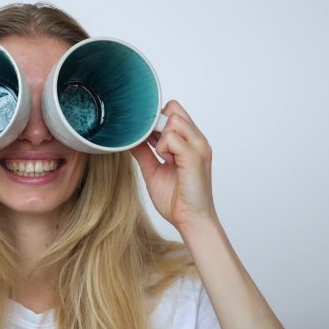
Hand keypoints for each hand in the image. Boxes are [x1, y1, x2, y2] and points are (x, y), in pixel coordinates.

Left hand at [130, 100, 216, 233]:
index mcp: (189, 141)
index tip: (145, 138)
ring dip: (161, 136)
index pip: (172, 111)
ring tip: (163, 156)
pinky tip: (167, 161)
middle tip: (153, 145)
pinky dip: (163, 147)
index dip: (155, 120)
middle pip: (173, 108)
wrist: (189, 220)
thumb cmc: (176, 198)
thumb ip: (143, 152)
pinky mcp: (195, 156)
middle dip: (157, 123)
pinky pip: (172, 137)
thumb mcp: (152, 170)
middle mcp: (196, 140)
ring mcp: (198, 146)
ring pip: (173, 119)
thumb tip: (129, 140)